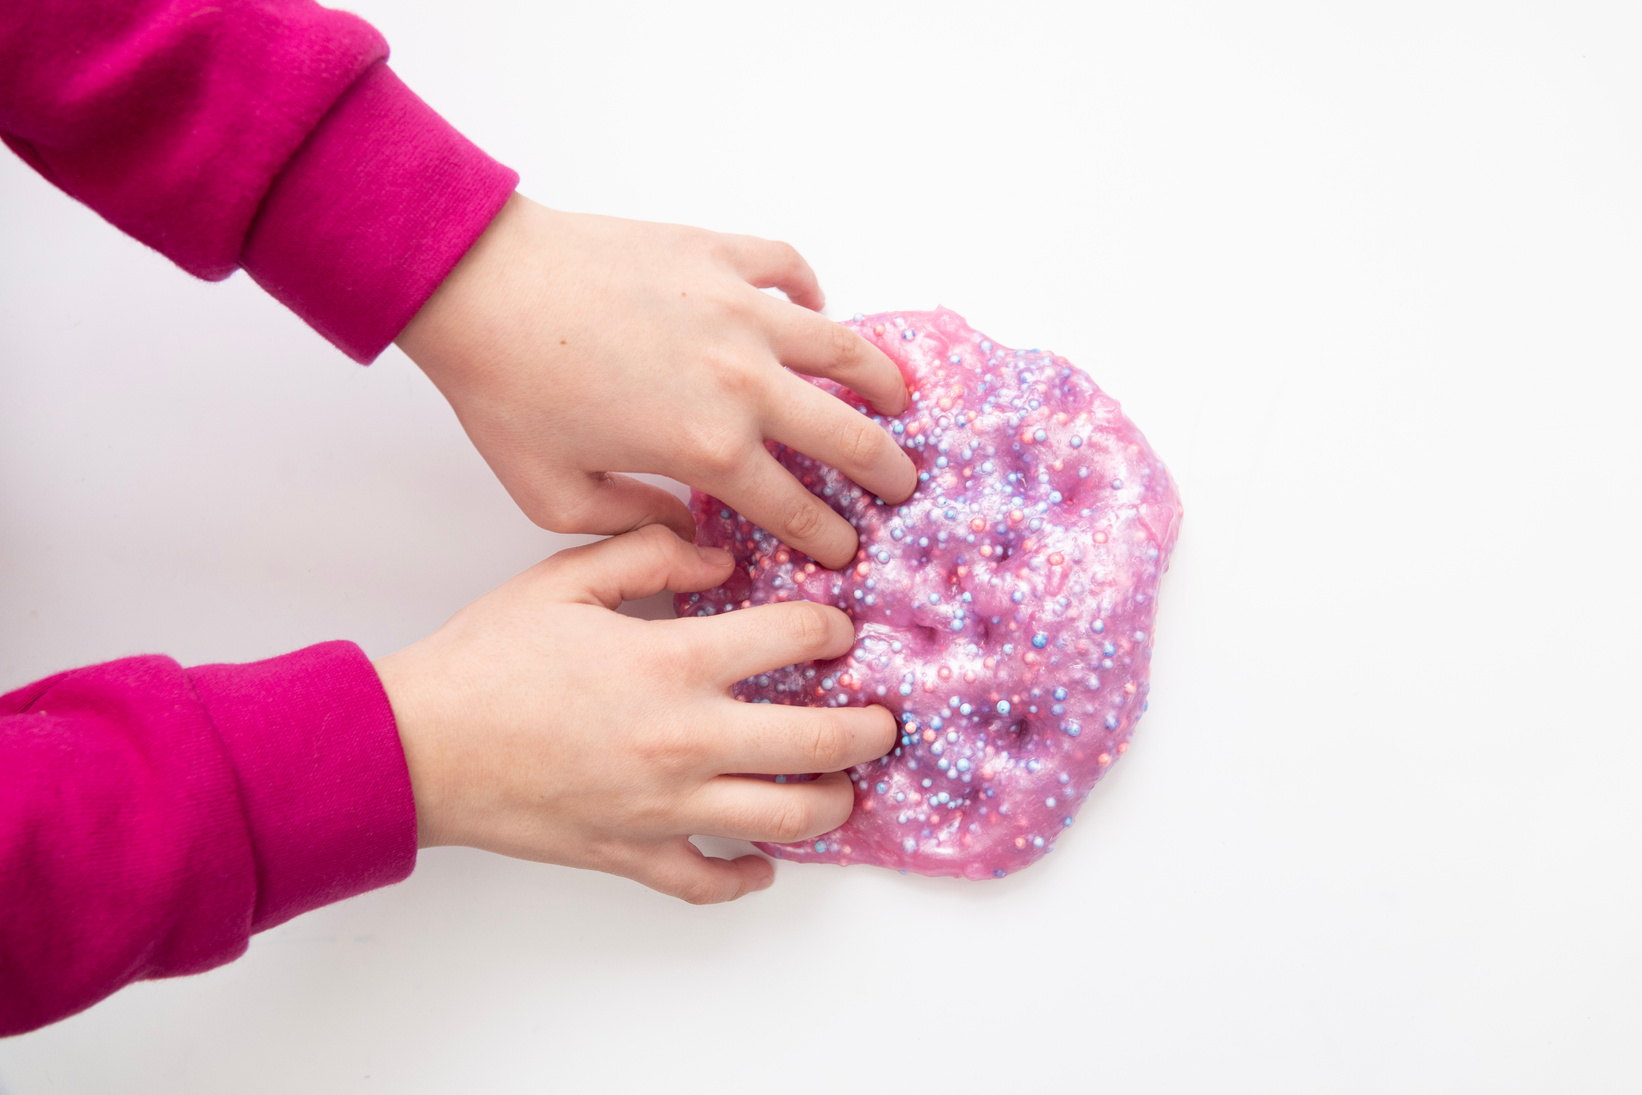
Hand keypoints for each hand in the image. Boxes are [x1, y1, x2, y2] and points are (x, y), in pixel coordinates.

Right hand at [373, 525, 897, 903]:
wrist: (414, 746)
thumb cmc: (484, 661)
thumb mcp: (565, 577)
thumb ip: (650, 552)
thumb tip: (718, 556)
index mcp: (674, 663)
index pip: (794, 641)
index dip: (832, 629)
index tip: (839, 630)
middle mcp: (686, 740)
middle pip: (818, 741)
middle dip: (866, 729)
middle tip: (880, 720)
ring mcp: (664, 806)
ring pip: (784, 819)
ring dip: (831, 804)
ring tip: (845, 787)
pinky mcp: (632, 853)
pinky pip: (707, 881)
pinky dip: (744, 878)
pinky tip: (763, 865)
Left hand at [395, 194, 915, 569]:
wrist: (475, 285)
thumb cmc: (506, 392)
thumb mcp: (555, 497)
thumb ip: (635, 526)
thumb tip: (692, 532)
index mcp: (708, 450)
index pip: (796, 510)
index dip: (829, 539)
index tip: (845, 551)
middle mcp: (743, 382)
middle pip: (848, 436)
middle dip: (886, 471)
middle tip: (900, 485)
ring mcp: (740, 310)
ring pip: (845, 348)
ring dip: (882, 380)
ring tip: (899, 398)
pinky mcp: (719, 254)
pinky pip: (791, 271)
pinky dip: (811, 292)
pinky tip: (812, 311)